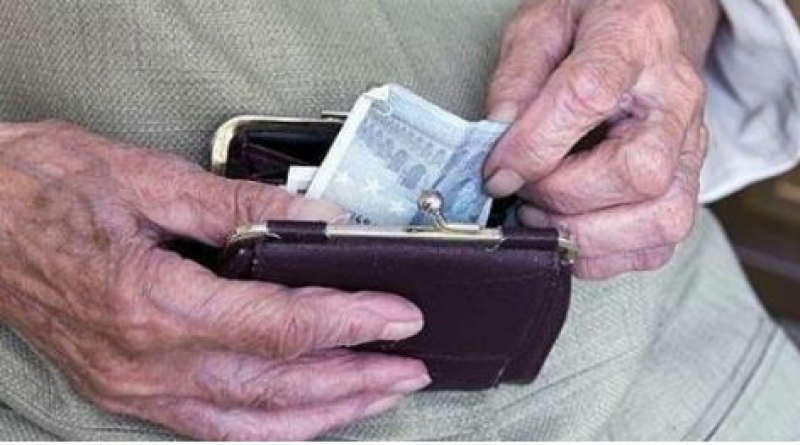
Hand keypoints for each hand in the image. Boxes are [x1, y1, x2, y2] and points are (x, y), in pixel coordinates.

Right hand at [0, 122, 429, 439]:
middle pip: (278, 386)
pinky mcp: (125, 390)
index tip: (400, 316)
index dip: (351, 323)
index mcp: (152, 301)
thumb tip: (319, 217)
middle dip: (355, 380)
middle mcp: (145, 361)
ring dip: (323, 414)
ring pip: (251, 422)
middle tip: (408, 366)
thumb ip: (241, 204)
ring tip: (376, 395)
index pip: (281, 327)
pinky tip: (305, 417)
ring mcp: (133, 386)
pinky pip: (212, 428)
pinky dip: (270, 428)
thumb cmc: (40, 187)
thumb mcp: (146, 177)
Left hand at [484, 0, 718, 278]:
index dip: (533, 146)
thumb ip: (515, 79)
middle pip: (639, 171)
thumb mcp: (538, 26)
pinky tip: (568, 231)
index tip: (495, 172)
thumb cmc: (587, 28)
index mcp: (634, 37)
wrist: (642, 33)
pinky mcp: (687, 186)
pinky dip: (603, 254)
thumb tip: (498, 141)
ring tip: (541, 215)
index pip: (587, 97)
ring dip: (585, 234)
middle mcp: (676, 96)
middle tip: (521, 189)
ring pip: (662, 218)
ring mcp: (692, 146)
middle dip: (562, 195)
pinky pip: (658, 245)